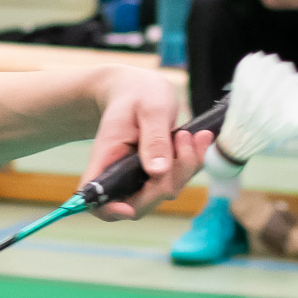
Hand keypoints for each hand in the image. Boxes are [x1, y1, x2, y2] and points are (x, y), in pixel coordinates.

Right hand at [81, 69, 212, 220]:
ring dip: (185, 167)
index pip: (97, 194)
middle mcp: (121, 172)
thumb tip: (158, 173)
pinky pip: (178, 179)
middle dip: (168, 181)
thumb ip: (154, 139)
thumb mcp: (149, 109)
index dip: (108, 209)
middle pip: (139, 202)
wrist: (138, 88)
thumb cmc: (138, 93)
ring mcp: (140, 175)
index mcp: (106, 157)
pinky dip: (193, 162)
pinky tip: (200, 139)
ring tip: (191, 134)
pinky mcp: (158, 172)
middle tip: (183, 141)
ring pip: (164, 190)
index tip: (126, 210)